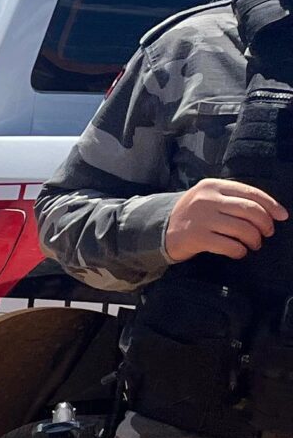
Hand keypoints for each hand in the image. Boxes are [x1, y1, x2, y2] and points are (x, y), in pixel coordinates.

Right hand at [164, 178, 287, 262]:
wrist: (158, 229)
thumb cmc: (192, 215)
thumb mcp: (208, 197)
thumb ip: (232, 198)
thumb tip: (268, 210)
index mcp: (213, 185)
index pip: (251, 193)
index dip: (271, 205)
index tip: (282, 216)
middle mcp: (207, 199)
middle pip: (250, 210)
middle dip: (265, 224)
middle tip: (266, 233)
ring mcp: (201, 219)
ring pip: (242, 229)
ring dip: (254, 240)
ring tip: (253, 244)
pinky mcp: (196, 238)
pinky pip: (229, 245)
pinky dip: (239, 251)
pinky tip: (239, 252)